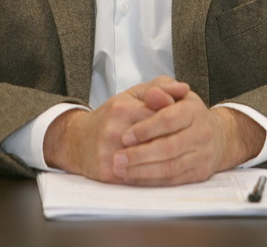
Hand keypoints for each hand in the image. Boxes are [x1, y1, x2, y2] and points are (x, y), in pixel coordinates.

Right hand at [43, 76, 188, 182]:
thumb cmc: (111, 115)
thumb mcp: (133, 94)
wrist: (78, 140)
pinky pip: (139, 178)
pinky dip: (155, 176)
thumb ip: (159, 87)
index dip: (176, 121)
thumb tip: (184, 87)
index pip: (159, 115)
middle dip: (176, 142)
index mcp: (121, 108)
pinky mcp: (108, 173)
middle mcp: (114, 131)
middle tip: (188, 143)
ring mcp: (110, 154)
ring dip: (168, 161)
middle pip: (156, 140)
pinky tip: (166, 171)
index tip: (186, 123)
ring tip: (181, 157)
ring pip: (149, 161)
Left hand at [112, 91, 265, 185]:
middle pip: (169, 147)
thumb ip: (160, 89)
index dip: (145, 129)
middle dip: (140, 155)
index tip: (125, 137)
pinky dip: (152, 181)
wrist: (218, 135)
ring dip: (143, 171)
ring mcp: (203, 155)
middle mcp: (202, 133)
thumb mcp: (174, 94)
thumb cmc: (187, 112)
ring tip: (121, 170)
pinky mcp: (200, 173)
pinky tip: (134, 178)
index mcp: (193, 109)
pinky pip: (173, 180)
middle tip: (117, 158)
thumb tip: (152, 94)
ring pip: (170, 167)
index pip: (168, 120)